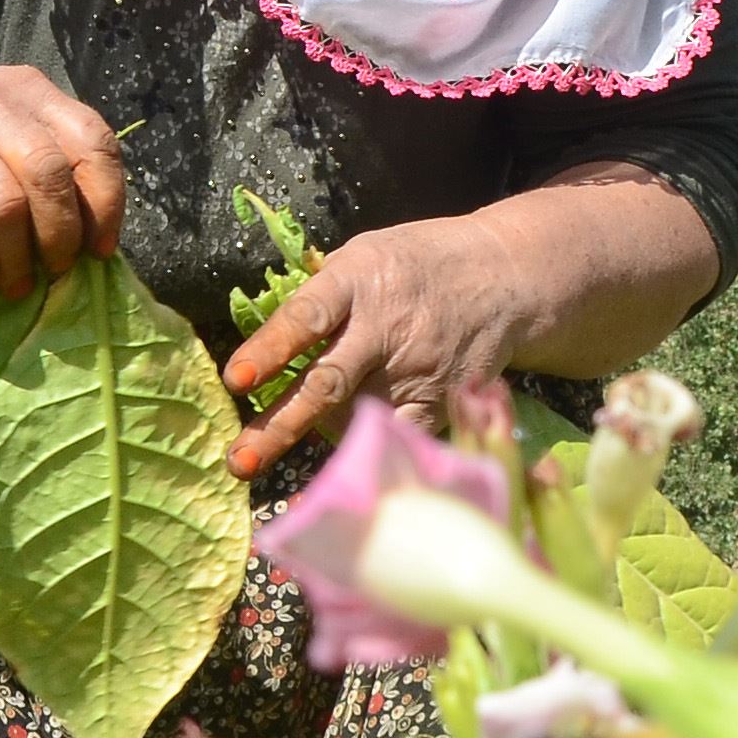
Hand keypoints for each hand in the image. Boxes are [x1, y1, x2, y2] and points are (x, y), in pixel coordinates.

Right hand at [0, 66, 128, 300]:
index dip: (106, 201)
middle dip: (61, 235)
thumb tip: (95, 242)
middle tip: (56, 269)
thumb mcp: (9, 128)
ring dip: (17, 258)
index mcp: (27, 89)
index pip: (90, 140)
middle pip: (48, 174)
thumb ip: (53, 163)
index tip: (99, 248)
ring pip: (3, 205)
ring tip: (16, 282)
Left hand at [222, 216, 535, 482]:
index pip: (307, 316)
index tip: (235, 380)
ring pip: (355, 418)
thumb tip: (269, 347)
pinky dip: (362, 459)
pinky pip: (396, 438)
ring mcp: (416, 368)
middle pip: (328, 382)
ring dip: (310, 444)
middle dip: (280, 425)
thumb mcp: (365, 255)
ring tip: (266, 470)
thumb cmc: (414, 265)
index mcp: (358, 279)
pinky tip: (333, 482)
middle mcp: (386, 326)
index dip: (270, 349)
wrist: (501, 276)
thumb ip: (321, 296)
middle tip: (240, 461)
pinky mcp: (440, 399)